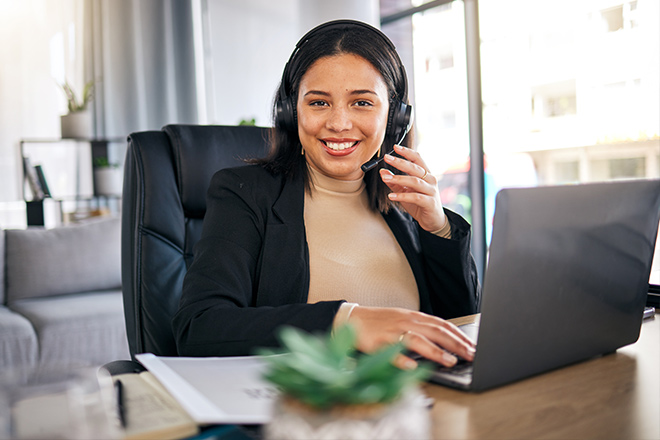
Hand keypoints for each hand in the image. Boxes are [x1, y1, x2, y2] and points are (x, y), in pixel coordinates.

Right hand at [348, 306, 475, 369]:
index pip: (442, 324)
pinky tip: (412, 367)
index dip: (459, 335)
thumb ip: (422, 329)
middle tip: (471, 355)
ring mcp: (392, 332)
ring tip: (449, 361)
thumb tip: (445, 341)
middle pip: (435, 331)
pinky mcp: (378, 343)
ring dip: (435, 351)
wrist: (352, 318)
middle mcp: (406, 322)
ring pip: (417, 340)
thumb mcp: (404, 320)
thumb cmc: (379, 322)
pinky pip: (392, 352)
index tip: (473, 346)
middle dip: (455, 344)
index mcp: (414, 317)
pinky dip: (403, 359)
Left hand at [380, 145, 446, 232]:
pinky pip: (415, 197)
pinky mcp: (429, 203)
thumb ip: (395, 182)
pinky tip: (391, 195)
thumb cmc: (420, 204)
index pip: (417, 158)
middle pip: (415, 168)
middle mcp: (430, 180)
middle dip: (400, 162)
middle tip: (387, 158)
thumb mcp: (405, 191)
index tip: (395, 147)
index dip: (406, 152)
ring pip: (414, 181)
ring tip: (385, 178)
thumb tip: (382, 171)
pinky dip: (402, 196)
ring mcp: (431, 191)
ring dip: (398, 178)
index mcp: (426, 174)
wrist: (433, 220)